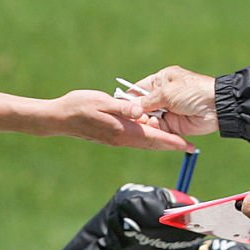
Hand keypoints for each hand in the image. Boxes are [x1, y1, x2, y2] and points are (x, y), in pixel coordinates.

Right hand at [48, 90, 191, 150]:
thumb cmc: (77, 106)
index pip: (154, 137)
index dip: (173, 142)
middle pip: (153, 143)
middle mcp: (122, 138)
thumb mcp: (101, 102)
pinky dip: (149, 137)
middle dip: (172, 144)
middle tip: (191, 148)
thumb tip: (139, 111)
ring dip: (161, 141)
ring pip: (145, 141)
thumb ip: (122, 107)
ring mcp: (117, 138)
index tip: (189, 147)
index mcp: (122, 130)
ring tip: (179, 141)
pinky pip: (136, 139)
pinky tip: (154, 132)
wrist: (58, 118)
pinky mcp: (113, 136)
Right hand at [124, 66, 218, 136]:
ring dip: (144, 122)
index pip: (138, 89)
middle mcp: (162, 96)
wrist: (216, 106)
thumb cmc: (193, 91)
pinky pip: (159, 129)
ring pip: (148, 119)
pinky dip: (154, 130)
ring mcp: (167, 111)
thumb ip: (147, 100)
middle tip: (130, 118)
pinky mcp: (173, 125)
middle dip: (135, 113)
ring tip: (141, 123)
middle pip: (141, 107)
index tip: (118, 106)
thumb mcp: (167, 92)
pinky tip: (151, 129)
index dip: (128, 98)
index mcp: (160, 81)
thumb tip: (131, 107)